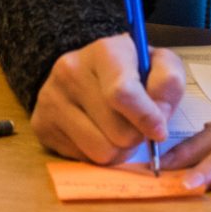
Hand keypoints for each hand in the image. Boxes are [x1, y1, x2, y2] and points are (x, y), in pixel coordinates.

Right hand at [31, 35, 190, 165]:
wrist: (83, 69)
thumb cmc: (129, 68)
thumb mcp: (157, 63)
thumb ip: (169, 82)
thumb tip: (159, 117)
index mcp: (104, 52)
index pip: (122, 93)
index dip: (146, 118)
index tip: (159, 131)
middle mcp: (70, 72)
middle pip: (118, 132)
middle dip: (136, 136)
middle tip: (136, 125)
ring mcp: (51, 99)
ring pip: (101, 152)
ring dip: (119, 150)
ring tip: (118, 131)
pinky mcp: (41, 125)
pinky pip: (82, 160)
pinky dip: (96, 154)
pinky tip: (96, 133)